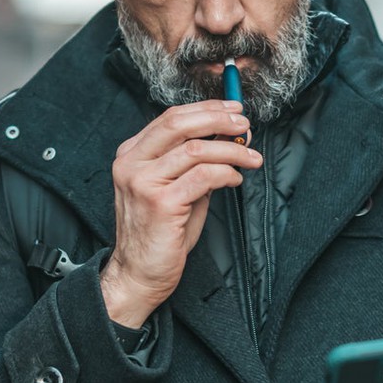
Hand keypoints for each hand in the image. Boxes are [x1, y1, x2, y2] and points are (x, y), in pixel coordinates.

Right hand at [102, 99, 260, 327]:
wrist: (140, 273)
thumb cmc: (161, 233)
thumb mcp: (176, 187)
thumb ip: (197, 162)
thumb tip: (231, 137)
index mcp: (132, 155)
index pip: (170, 118)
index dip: (206, 109)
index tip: (232, 110)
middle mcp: (132, 164)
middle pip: (178, 123)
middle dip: (217, 118)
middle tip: (244, 124)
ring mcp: (143, 182)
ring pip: (196, 149)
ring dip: (231, 149)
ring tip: (250, 157)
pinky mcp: (161, 203)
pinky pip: (203, 177)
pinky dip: (226, 173)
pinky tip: (235, 180)